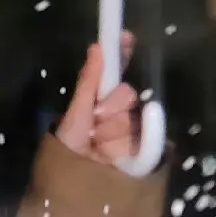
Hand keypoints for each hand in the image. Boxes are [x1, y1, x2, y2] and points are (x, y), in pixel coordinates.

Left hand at [55, 37, 140, 168]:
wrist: (75, 180)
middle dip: (108, 109)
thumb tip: (97, 46)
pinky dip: (122, 148)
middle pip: (128, 95)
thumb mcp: (76, 113)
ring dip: (110, 135)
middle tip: (93, 123)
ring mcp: (134, 129)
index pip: (119, 70)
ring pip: (133, 120)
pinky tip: (110, 156)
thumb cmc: (71, 145)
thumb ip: (89, 82)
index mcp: (105, 97)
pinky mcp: (144, 150)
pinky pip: (143, 140)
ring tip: (96, 147)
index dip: (123, 52)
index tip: (125, 36)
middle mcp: (123, 109)